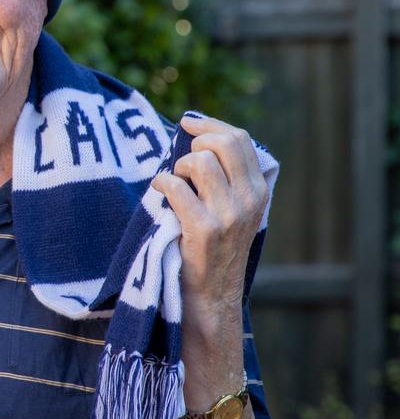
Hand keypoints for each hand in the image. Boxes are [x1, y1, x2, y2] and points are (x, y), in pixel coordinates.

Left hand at [151, 114, 267, 310]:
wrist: (213, 295)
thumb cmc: (215, 247)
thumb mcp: (235, 210)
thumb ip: (228, 178)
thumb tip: (197, 137)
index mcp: (259, 190)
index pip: (240, 140)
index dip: (211, 125)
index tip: (188, 123)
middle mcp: (249, 200)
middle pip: (223, 143)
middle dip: (195, 142)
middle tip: (182, 162)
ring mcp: (228, 214)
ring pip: (199, 162)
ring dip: (178, 167)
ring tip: (175, 183)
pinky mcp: (204, 229)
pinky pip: (176, 187)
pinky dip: (162, 183)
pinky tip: (160, 192)